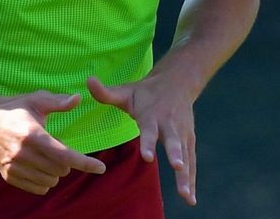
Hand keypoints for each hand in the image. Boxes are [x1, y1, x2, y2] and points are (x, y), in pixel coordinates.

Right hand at [0, 90, 105, 194]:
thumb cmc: (16, 109)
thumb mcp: (37, 100)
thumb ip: (59, 101)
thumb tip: (78, 98)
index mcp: (33, 134)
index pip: (64, 155)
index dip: (85, 163)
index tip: (100, 168)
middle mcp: (23, 153)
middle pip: (60, 170)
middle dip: (66, 162)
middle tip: (56, 148)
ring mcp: (14, 167)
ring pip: (50, 182)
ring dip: (55, 173)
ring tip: (45, 156)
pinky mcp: (8, 176)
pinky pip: (37, 189)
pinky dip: (43, 181)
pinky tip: (38, 166)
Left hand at [88, 74, 197, 204]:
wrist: (177, 82)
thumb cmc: (145, 91)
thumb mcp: (126, 90)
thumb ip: (106, 92)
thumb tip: (88, 80)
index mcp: (152, 115)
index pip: (149, 130)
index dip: (149, 142)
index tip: (147, 157)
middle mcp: (169, 125)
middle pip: (173, 141)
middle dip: (175, 154)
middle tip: (177, 167)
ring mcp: (182, 133)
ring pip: (185, 155)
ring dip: (186, 175)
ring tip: (186, 196)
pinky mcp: (189, 141)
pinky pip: (191, 162)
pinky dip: (192, 180)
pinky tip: (190, 199)